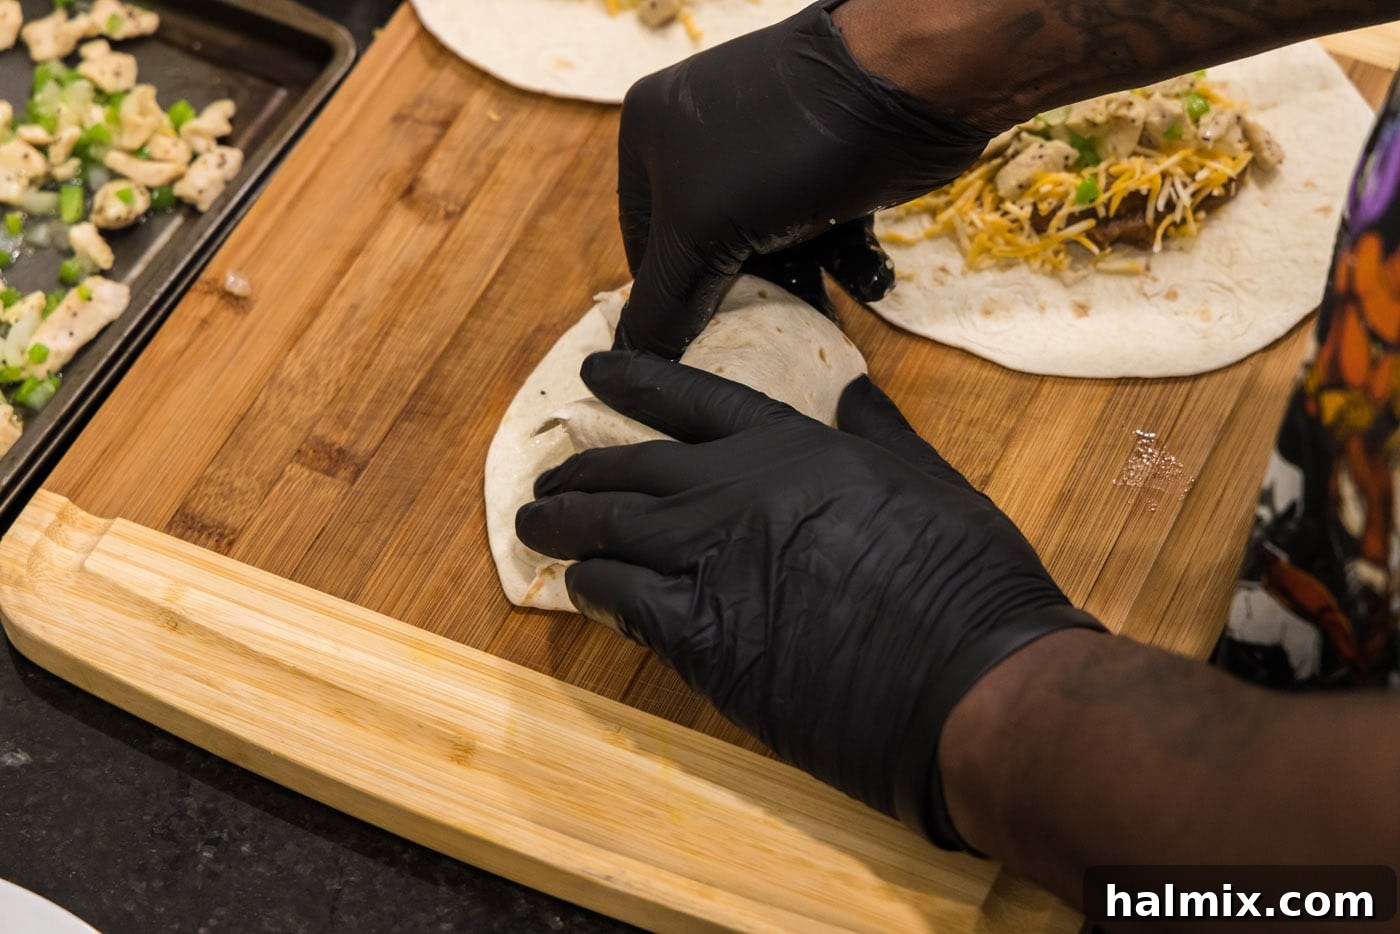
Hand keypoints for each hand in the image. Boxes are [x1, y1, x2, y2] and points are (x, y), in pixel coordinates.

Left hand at [516, 353, 1101, 847]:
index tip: (594, 371)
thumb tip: (852, 389)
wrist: (969, 675)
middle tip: (549, 476)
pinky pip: (618, 599)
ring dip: (565, 525)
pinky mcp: (701, 636)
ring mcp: (711, 561)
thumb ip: (877, 431)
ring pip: (609, 529)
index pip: (693, 399)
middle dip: (581, 469)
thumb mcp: (930, 478)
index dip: (637, 381)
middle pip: (631, 468)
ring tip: (534, 523)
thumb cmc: (967, 577)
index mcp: (792, 447)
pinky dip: (591, 589)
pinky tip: (579, 588)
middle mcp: (736, 492)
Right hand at [615, 0, 993, 356]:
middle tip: (764, 335)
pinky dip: (841, 263)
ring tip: (822, 313)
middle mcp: (703, 140)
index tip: (695, 343)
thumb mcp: (699, 232)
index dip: (667, 298)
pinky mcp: (825, 167)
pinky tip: (868, 277)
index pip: (642, 242)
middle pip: (708, 251)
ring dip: (799, 288)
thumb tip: (639, 357)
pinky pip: (820, 233)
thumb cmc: (778, 150)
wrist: (901, 86)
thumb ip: (664, 300)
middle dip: (742, 295)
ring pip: (769, 248)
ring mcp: (768, 153)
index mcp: (651, 136)